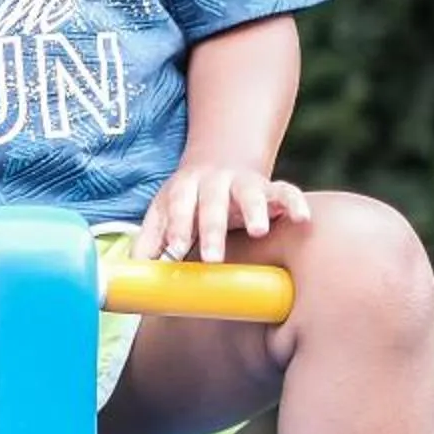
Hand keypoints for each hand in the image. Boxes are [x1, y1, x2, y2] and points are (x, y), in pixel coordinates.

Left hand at [133, 161, 309, 263]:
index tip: (175, 251)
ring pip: (251, 192)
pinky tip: (302, 219)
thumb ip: (149, 240)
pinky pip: (286, 192)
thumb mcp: (164, 211)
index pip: (179, 205)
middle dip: (212, 229)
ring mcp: (245, 183)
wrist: (220, 159)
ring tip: (259, 230)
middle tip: (212, 258)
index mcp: (185, 187)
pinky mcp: (271, 189)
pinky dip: (295, 203)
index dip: (177, 227)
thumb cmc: (188, 198)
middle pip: (213, 202)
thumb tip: (130, 274)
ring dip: (255, 210)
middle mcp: (215, 181)